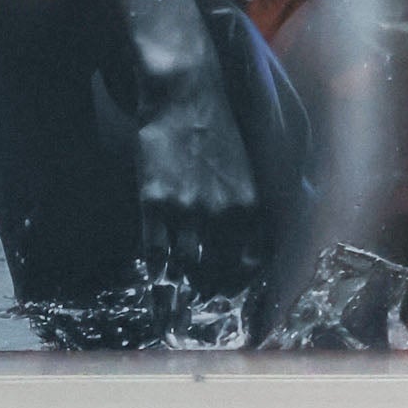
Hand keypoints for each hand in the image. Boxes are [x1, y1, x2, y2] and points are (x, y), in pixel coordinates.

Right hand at [135, 42, 258, 301]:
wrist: (184, 91)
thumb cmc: (217, 129)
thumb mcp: (246, 171)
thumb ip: (247, 212)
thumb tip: (250, 251)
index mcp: (252, 206)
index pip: (253, 267)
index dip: (245, 293)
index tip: (239, 312)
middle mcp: (223, 214)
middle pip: (217, 275)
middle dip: (210, 299)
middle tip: (203, 316)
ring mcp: (186, 209)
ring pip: (184, 269)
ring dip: (181, 294)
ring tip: (175, 315)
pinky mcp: (154, 200)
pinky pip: (155, 251)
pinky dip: (156, 272)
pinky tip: (155, 281)